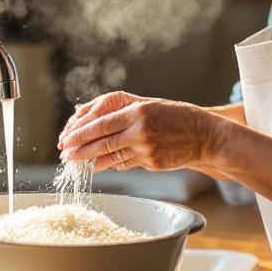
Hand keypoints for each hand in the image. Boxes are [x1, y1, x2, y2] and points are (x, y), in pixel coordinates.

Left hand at [56, 91, 226, 171]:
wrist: (205, 135)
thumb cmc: (176, 116)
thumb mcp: (150, 105)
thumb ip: (123, 111)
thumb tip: (96, 118)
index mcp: (137, 112)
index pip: (101, 124)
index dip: (80, 134)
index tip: (66, 139)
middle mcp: (140, 131)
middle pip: (102, 142)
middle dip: (81, 150)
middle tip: (66, 154)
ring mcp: (146, 149)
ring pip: (112, 157)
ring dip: (93, 160)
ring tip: (80, 163)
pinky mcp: (152, 163)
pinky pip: (127, 164)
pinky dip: (113, 164)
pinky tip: (102, 165)